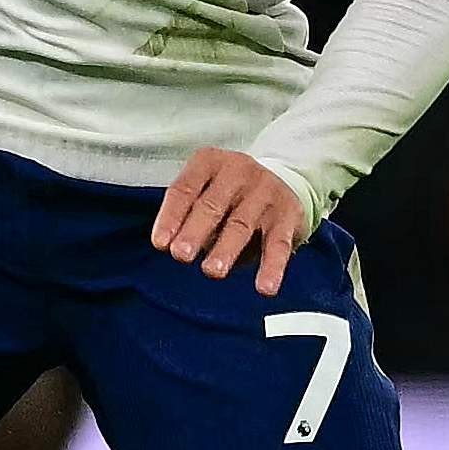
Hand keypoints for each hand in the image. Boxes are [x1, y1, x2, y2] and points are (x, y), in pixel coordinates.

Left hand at [156, 147, 308, 293]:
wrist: (284, 179)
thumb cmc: (230, 191)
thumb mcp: (204, 190)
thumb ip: (186, 214)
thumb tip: (170, 245)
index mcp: (210, 162)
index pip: (185, 189)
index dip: (170, 217)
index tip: (160, 243)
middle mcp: (238, 171)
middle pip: (212, 205)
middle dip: (195, 231)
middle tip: (181, 255)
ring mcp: (265, 192)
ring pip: (242, 224)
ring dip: (226, 249)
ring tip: (213, 270)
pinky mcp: (288, 215)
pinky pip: (278, 244)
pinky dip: (272, 267)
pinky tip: (264, 287)